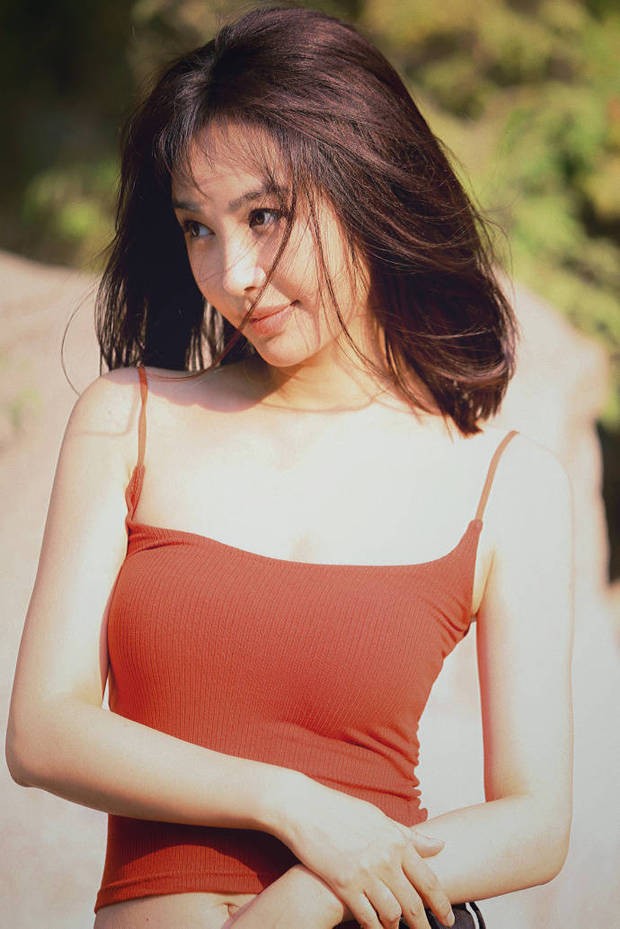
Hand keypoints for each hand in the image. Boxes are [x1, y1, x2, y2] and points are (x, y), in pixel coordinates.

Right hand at [274, 775, 453, 928]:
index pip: (428, 880)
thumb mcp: (379, 818)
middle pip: (413, 903)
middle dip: (423, 924)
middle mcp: (385, 859)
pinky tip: (376, 928)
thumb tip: (439, 844)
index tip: (447, 917)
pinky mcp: (344, 885)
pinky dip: (374, 927)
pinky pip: (366, 916)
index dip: (441, 904)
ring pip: (392, 913)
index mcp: (396, 841)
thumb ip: (409, 836)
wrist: (305, 809)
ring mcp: (365, 873)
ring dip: (397, 926)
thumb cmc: (341, 810)